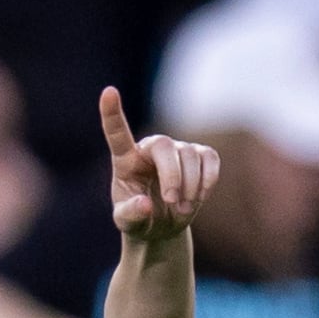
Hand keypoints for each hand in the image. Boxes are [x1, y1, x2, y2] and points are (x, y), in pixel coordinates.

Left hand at [100, 86, 217, 251]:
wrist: (163, 225)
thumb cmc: (139, 219)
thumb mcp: (128, 223)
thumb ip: (131, 215)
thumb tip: (146, 205)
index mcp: (125, 160)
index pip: (117, 133)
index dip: (111, 113)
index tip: (108, 92)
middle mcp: (150, 148)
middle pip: (165, 146)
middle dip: (172, 175)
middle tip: (171, 201)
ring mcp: (176, 149)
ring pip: (190, 155)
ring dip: (190, 186)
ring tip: (183, 209)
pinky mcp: (199, 155)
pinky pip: (210, 158)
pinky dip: (208, 179)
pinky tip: (200, 197)